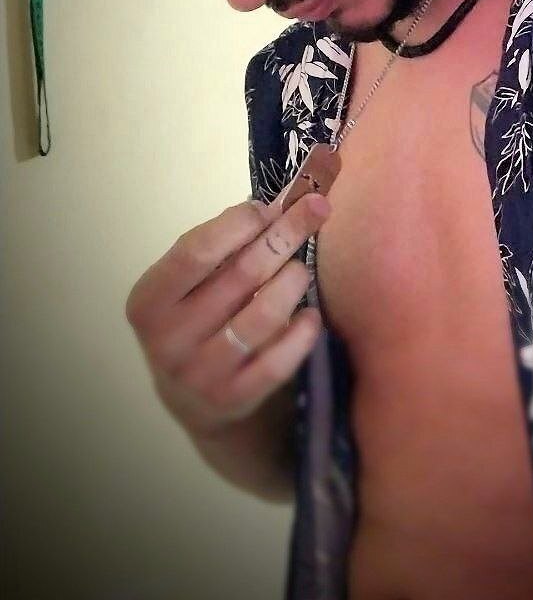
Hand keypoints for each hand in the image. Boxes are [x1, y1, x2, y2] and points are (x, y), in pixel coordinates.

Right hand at [125, 194, 329, 441]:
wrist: (194, 402)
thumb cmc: (198, 318)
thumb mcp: (193, 283)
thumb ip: (225, 243)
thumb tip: (285, 197)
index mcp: (149, 301)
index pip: (196, 251)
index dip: (238, 223)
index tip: (269, 207)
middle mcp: (168, 340)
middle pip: (239, 275)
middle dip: (284, 235)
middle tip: (316, 210)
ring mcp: (200, 374)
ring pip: (263, 316)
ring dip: (293, 281)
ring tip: (302, 270)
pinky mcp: (234, 400)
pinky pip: (279, 361)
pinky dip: (302, 333)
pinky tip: (311, 316)